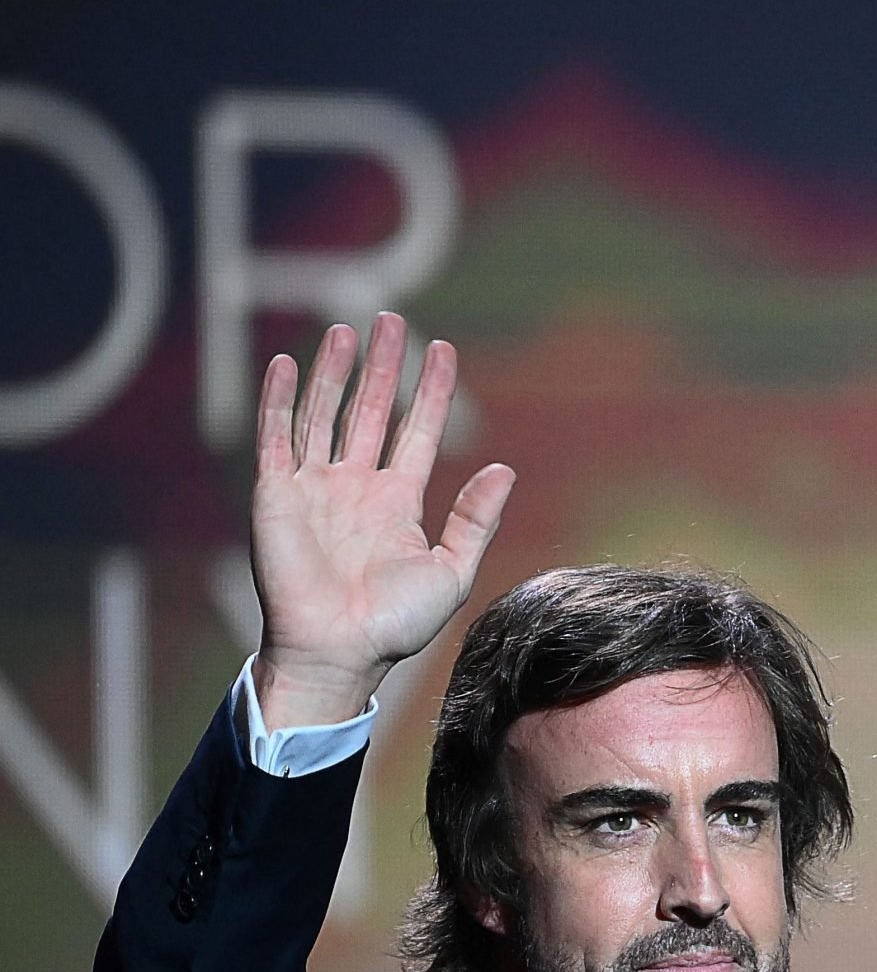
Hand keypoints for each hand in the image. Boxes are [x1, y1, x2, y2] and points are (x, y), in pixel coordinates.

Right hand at [250, 313, 515, 728]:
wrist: (339, 652)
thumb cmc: (395, 624)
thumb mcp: (451, 571)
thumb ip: (475, 519)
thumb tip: (506, 468)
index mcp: (399, 501)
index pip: (418, 430)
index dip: (431, 391)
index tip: (443, 350)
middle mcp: (356, 486)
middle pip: (371, 410)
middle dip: (382, 366)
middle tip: (391, 319)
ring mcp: (314, 487)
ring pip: (324, 413)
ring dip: (334, 372)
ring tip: (346, 329)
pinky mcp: (276, 494)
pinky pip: (276, 437)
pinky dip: (277, 399)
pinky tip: (285, 363)